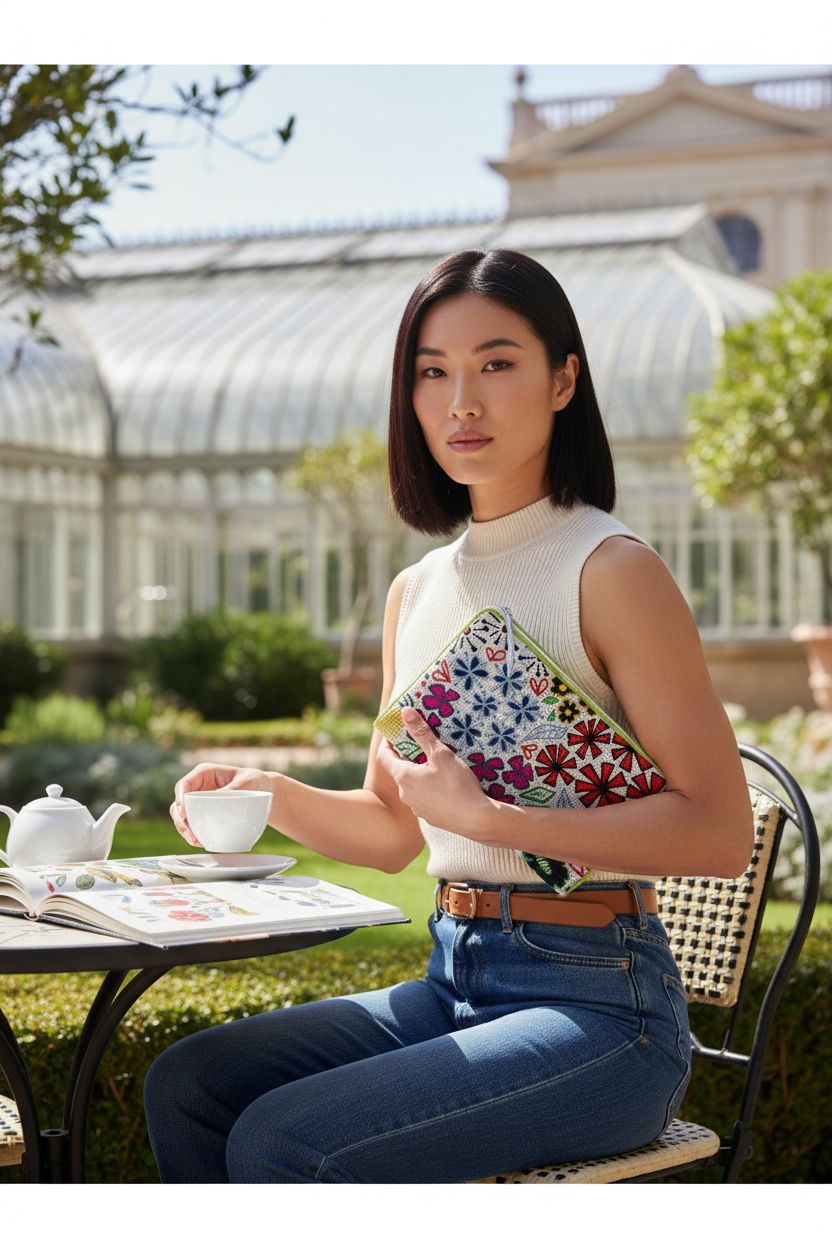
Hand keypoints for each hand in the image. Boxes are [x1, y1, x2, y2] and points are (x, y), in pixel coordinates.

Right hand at [171, 763, 274, 846]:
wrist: (262, 792)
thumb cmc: (255, 781)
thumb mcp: (248, 781)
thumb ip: (235, 787)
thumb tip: (218, 797)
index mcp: (204, 773)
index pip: (184, 785)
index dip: (179, 799)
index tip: (184, 813)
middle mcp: (198, 787)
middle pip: (178, 804)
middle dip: (181, 820)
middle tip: (191, 834)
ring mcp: (199, 802)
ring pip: (182, 817)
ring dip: (185, 831)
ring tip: (196, 842)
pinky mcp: (203, 814)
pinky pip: (192, 825)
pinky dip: (194, 835)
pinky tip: (202, 842)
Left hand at [376, 707, 490, 838]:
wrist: (477, 820)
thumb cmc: (457, 785)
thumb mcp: (440, 754)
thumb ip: (421, 733)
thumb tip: (405, 712)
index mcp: (403, 777)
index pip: (384, 756)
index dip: (388, 741)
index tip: (398, 731)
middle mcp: (405, 794)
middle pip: (399, 770)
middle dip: (408, 755)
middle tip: (423, 743)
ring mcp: (417, 808)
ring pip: (413, 784)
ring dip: (420, 772)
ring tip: (438, 762)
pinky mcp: (430, 816)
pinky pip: (425, 797)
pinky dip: (430, 787)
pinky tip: (447, 783)